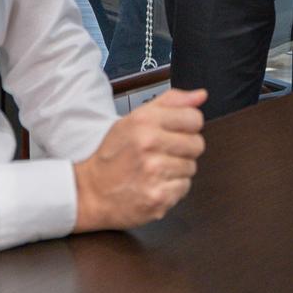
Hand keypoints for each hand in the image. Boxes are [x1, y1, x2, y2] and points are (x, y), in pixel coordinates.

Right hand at [72, 87, 207, 232]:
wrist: (91, 192)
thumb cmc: (114, 155)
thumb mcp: (134, 119)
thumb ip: (170, 103)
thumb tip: (201, 95)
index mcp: (144, 121)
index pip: (194, 118)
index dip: (188, 126)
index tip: (176, 132)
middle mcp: (149, 144)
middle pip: (197, 144)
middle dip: (184, 149)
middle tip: (163, 153)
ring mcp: (154, 172)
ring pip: (191, 167)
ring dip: (177, 170)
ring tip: (156, 170)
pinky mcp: (158, 197)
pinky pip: (184, 188)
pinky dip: (172, 188)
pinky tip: (155, 184)